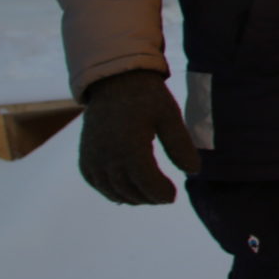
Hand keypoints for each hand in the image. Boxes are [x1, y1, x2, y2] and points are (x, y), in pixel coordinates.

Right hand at [79, 69, 200, 204]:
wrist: (114, 82)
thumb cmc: (146, 97)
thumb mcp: (169, 116)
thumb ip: (180, 145)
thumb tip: (194, 171)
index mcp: (130, 146)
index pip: (146, 182)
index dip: (160, 193)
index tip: (172, 195)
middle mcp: (107, 156)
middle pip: (130, 190)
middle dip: (149, 197)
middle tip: (164, 196)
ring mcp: (93, 157)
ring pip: (112, 190)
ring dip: (132, 197)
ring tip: (149, 194)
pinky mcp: (85, 156)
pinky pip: (96, 182)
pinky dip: (111, 191)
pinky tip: (127, 190)